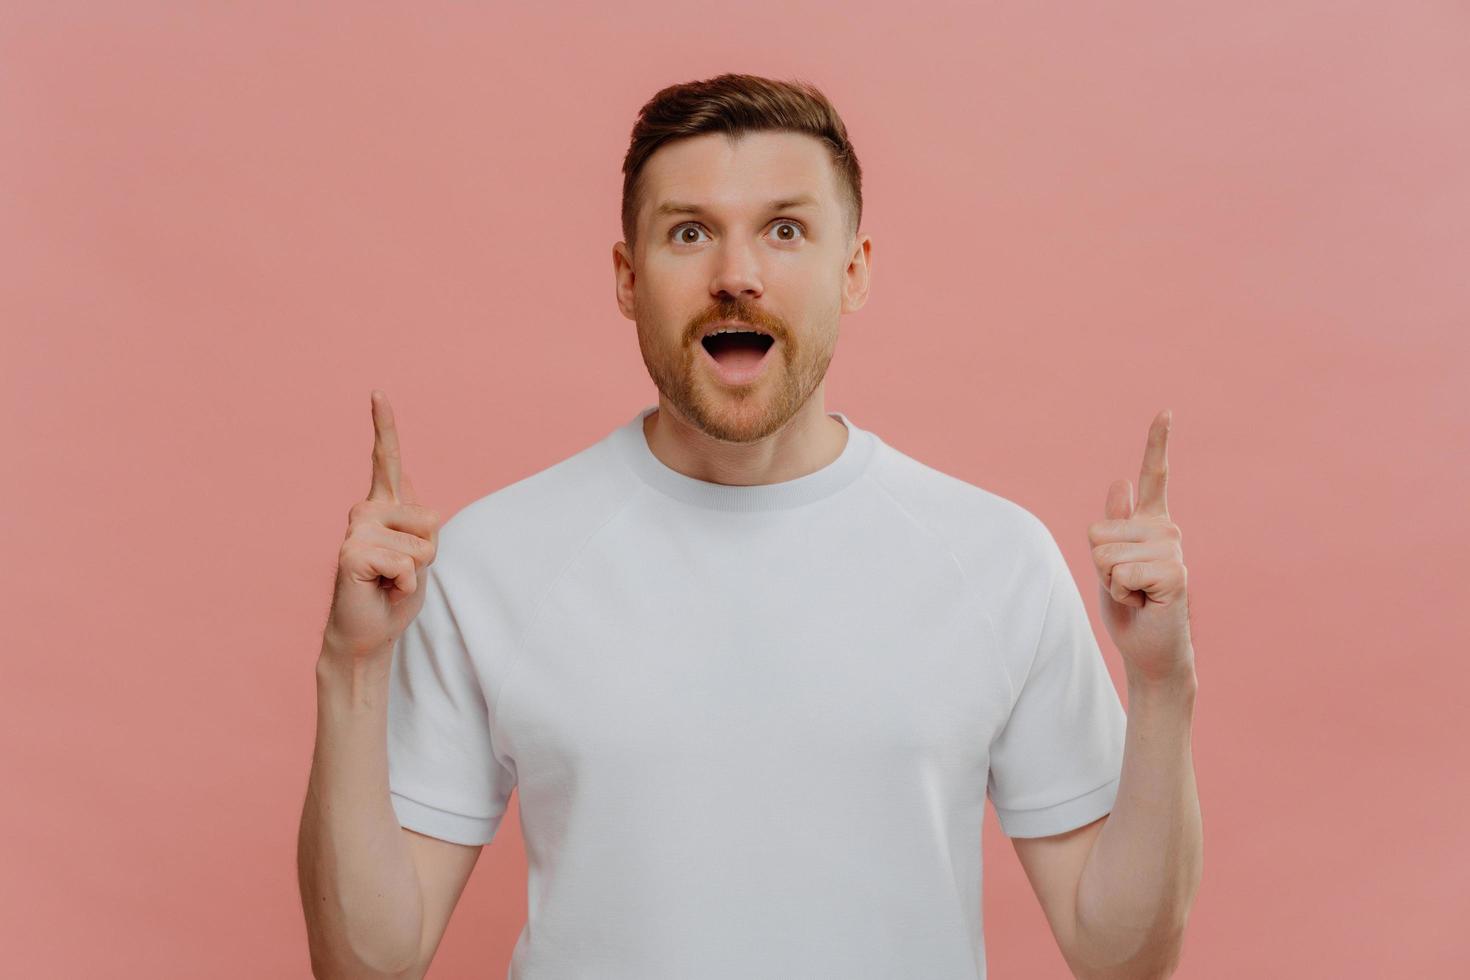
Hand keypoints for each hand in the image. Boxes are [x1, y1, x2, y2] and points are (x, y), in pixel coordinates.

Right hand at [322, 390, 442, 660]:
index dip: (384, 424)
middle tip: (400, 573)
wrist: (369, 634)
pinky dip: (405, 585)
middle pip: (432, 519)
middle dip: (429, 554)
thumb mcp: (420, 555)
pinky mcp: (351, 552)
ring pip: (422, 545)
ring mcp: (355, 529)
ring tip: (389, 582)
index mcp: (383, 506)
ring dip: (416, 573)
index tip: (377, 391)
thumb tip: (417, 494)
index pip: (387, 458)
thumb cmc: (394, 595)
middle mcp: (365, 510)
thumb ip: (420, 525)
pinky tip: (383, 590)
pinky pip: (406, 564)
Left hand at [1086, 409, 1194, 685]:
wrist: (1149, 650)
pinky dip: (1122, 593)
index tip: (1166, 410)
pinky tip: (1145, 602)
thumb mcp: (1110, 562)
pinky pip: (1122, 572)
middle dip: (1099, 564)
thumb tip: (1120, 481)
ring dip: (1110, 581)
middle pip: (1098, 531)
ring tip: (1135, 593)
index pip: (1154, 476)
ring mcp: (1174, 550)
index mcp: (1150, 523)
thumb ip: (1115, 524)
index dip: (1158, 442)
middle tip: (1125, 585)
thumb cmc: (1130, 607)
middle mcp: (1166, 530)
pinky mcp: (1176, 573)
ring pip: (1105, 553)